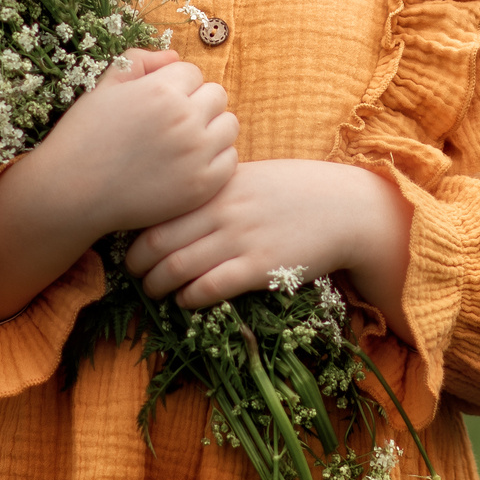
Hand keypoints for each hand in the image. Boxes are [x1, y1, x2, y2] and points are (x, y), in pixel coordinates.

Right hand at [0, 48, 237, 322]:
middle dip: (197, 103)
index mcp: (161, 90)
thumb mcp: (103, 87)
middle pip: (216, 95)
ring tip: (183, 142)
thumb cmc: (83, 137)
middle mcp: (184, 119)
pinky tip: (189, 164)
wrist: (71, 194)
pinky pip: (230, 160)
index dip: (175, 85)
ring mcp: (196, 155)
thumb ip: (139, 61)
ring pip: (229, 125)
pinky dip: (215, 159)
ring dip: (211, 128)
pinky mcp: (202, 186)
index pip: (192, 73)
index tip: (156, 104)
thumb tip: (173, 57)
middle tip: (171, 123)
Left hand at [125, 160, 414, 336]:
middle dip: (137, 266)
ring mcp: (240, 238)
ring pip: (175, 268)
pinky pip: (208, 288)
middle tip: (136, 276)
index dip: (135, 235)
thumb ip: (215, 190)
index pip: (157, 210)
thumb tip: (177, 206)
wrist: (347, 209)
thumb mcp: (252, 178)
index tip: (131, 248)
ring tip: (156, 293)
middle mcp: (223, 209)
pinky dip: (188, 299)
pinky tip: (187, 301)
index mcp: (218, 185)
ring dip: (157, 287)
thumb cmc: (298, 192)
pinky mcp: (259, 267)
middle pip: (155, 242)